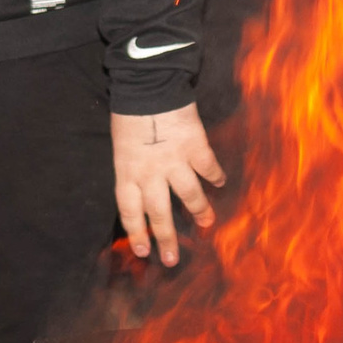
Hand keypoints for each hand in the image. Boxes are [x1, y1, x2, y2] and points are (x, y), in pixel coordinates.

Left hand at [112, 105, 226, 267]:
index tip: (143, 251)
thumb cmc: (131, 112)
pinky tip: (220, 183)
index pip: (130, 211)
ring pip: (189, 196)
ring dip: (199, 212)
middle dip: (166, 239)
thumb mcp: (123, 145)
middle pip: (159, 213)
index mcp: (127, 171)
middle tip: (172, 260)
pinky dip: (215, 177)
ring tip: (206, 223)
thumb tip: (146, 188)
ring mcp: (174, 161)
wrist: (148, 82)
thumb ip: (134, 168)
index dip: (137, 233)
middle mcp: (150, 172)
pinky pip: (209, 169)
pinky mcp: (195, 147)